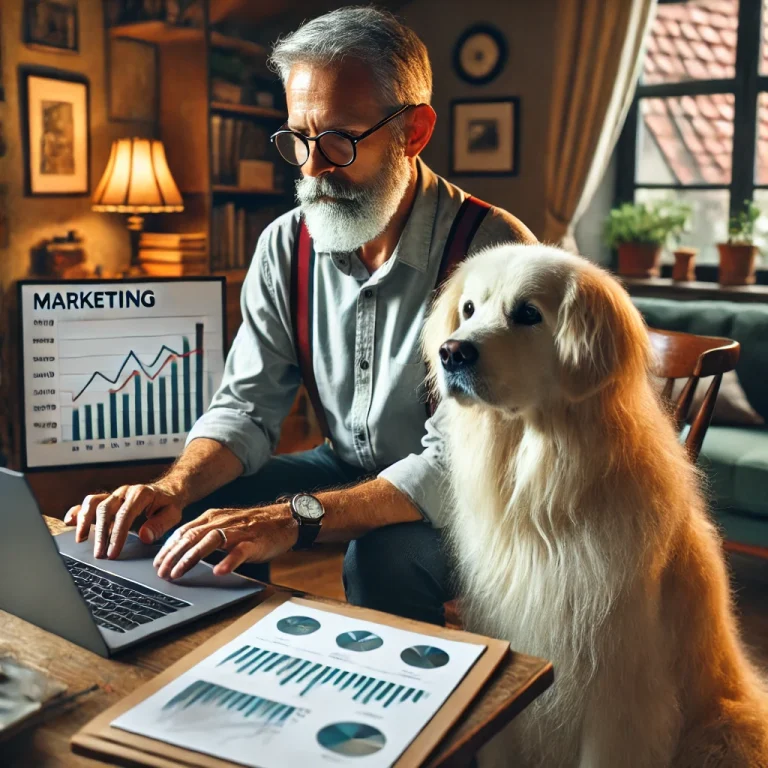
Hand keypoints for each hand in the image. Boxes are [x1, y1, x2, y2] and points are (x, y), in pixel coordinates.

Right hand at [63, 482, 184, 558]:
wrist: (168, 491)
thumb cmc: (169, 504)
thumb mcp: (173, 514)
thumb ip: (160, 524)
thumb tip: (144, 536)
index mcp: (141, 494)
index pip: (125, 515)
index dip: (117, 535)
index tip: (113, 552)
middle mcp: (124, 492)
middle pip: (105, 509)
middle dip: (100, 534)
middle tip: (99, 554)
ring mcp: (114, 494)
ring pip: (93, 503)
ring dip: (84, 521)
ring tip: (80, 540)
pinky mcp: (108, 498)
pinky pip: (90, 502)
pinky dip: (78, 510)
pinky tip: (69, 521)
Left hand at [152, 504, 298, 579]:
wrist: (284, 519)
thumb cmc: (253, 525)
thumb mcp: (225, 524)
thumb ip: (205, 532)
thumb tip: (181, 548)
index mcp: (213, 517)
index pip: (184, 531)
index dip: (168, 547)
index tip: (157, 563)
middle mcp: (222, 522)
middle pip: (192, 536)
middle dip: (173, 555)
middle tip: (161, 572)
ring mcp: (238, 531)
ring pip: (210, 541)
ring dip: (191, 558)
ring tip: (178, 573)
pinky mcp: (254, 542)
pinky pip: (239, 551)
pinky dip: (228, 561)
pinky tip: (219, 571)